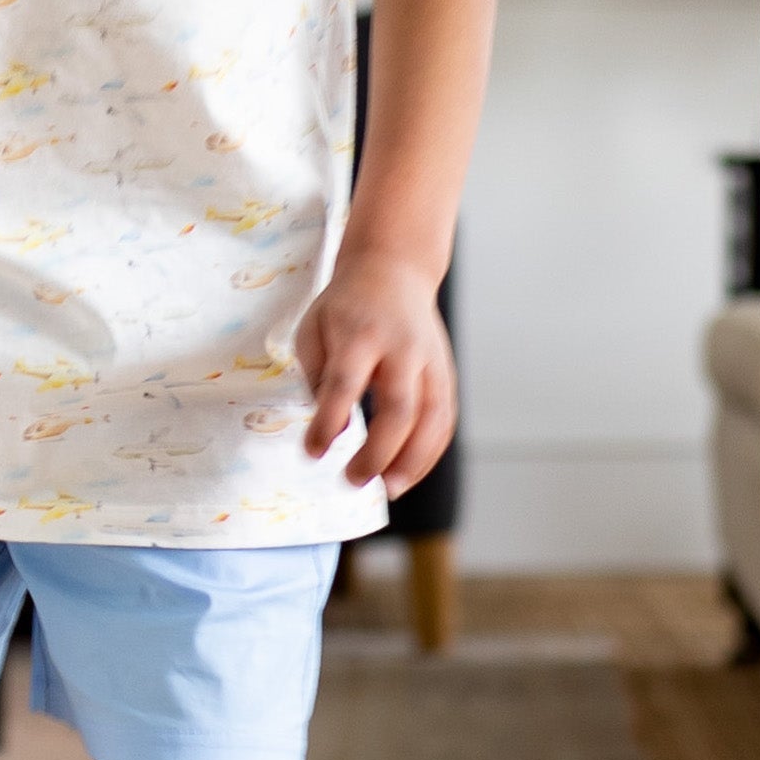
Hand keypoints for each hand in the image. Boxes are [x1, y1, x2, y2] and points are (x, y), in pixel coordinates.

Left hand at [293, 251, 457, 495]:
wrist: (393, 270)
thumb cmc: (345, 307)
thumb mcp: (313, 329)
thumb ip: (318, 378)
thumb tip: (336, 430)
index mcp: (360, 333)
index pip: (344, 383)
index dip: (329, 422)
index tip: (313, 452)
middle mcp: (401, 348)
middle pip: (398, 407)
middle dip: (378, 452)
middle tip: (354, 480)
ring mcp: (430, 361)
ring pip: (432, 418)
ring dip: (413, 461)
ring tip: (389, 489)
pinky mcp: (446, 373)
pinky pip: (445, 420)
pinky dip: (430, 452)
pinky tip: (409, 473)